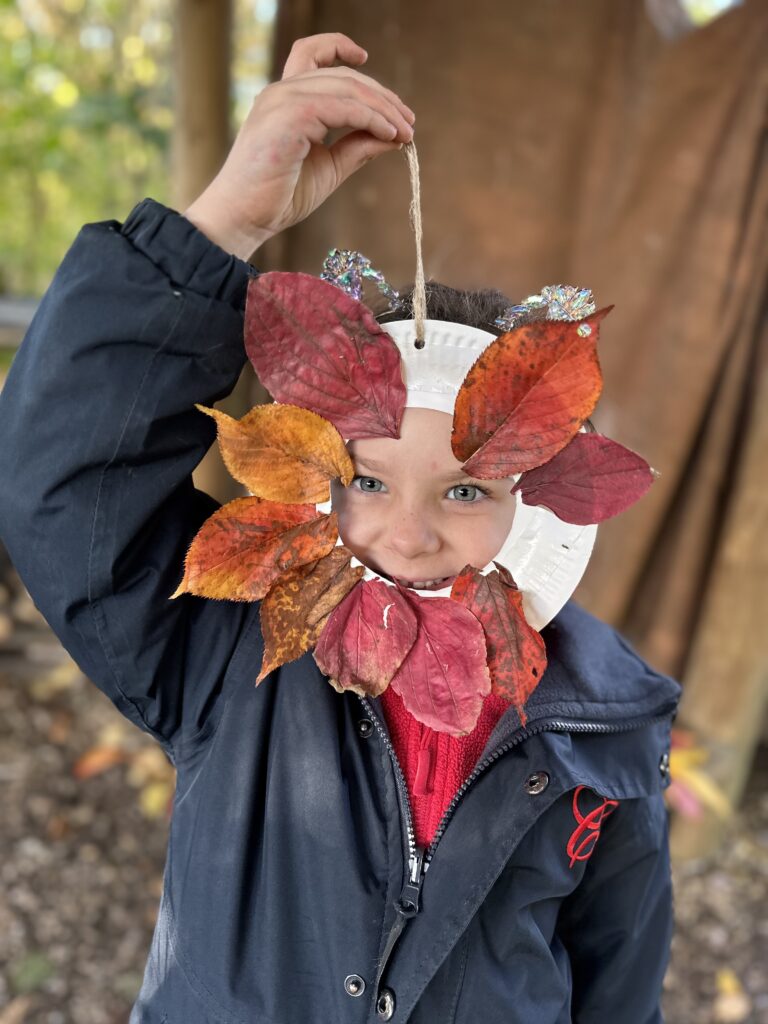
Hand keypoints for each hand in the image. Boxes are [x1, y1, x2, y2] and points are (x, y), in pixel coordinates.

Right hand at [184, 33, 414, 258]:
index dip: (339, 47)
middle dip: (382, 96)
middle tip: (409, 122)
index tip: (364, 57)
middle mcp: (282, 92)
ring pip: (347, 88)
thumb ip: (356, 147)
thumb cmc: (278, 198)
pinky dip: (371, 119)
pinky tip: (389, 136)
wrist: (244, 218)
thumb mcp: (328, 168)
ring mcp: (283, 100)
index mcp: (284, 99)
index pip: (311, 54)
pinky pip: (342, 108)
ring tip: (405, 132)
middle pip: (342, 75)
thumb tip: (393, 136)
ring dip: (383, 109)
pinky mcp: (290, 115)